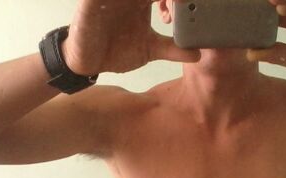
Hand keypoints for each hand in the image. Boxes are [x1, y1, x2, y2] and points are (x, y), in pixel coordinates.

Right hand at [62, 0, 200, 75]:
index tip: (174, 16)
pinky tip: (135, 6)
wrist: (87, 62)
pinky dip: (113, 0)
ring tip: (158, 8)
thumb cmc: (116, 50)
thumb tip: (198, 54)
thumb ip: (172, 49)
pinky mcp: (93, 2)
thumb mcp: (149, 49)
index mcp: (143, 0)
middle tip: (168, 11)